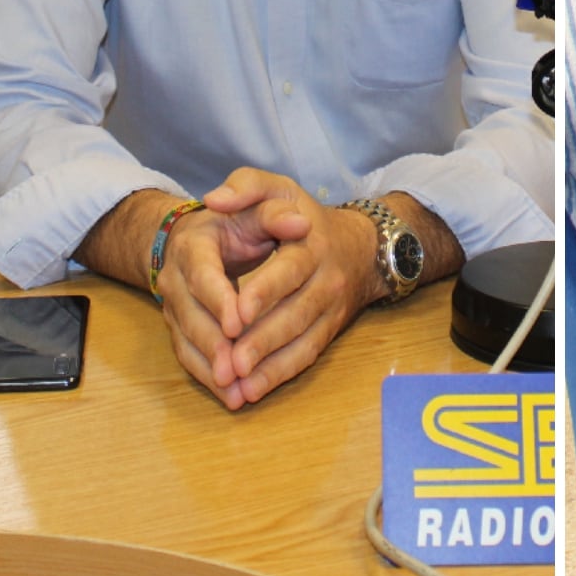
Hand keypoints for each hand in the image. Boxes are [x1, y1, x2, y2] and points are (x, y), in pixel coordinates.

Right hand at [153, 189, 312, 408]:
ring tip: (235, 391)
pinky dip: (208, 379)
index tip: (238, 322)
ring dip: (209, 368)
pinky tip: (230, 396)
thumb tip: (299, 222)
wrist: (207, 235)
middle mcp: (176, 277)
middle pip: (190, 315)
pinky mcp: (181, 327)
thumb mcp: (261, 201)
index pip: (202, 274)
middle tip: (236, 369)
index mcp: (194, 244)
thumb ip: (276, 209)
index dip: (218, 300)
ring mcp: (174, 306)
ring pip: (187, 341)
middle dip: (213, 344)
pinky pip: (188, 356)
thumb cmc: (242, 219)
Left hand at [197, 167, 384, 406]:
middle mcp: (326, 278)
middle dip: (263, 340)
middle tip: (232, 362)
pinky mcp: (330, 330)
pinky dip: (281, 375)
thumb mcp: (279, 188)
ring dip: (271, 365)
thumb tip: (215, 198)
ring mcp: (331, 308)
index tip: (238, 312)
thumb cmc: (304, 216)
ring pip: (302, 341)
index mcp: (311, 243)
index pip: (289, 269)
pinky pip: (307, 356)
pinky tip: (253, 389)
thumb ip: (246, 185)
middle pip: (295, 313)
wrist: (360, 246)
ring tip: (239, 384)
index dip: (265, 292)